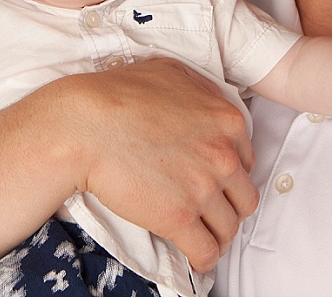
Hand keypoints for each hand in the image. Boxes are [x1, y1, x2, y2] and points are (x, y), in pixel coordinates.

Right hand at [55, 57, 258, 272]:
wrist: (84, 125)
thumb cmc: (117, 95)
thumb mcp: (170, 72)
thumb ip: (201, 88)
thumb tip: (209, 101)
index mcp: (226, 120)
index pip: (247, 161)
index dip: (231, 175)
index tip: (217, 183)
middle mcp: (222, 155)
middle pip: (244, 197)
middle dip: (229, 207)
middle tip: (210, 211)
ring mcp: (203, 188)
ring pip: (229, 228)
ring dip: (217, 235)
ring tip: (203, 236)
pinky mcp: (178, 217)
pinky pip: (206, 251)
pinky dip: (203, 258)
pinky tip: (193, 256)